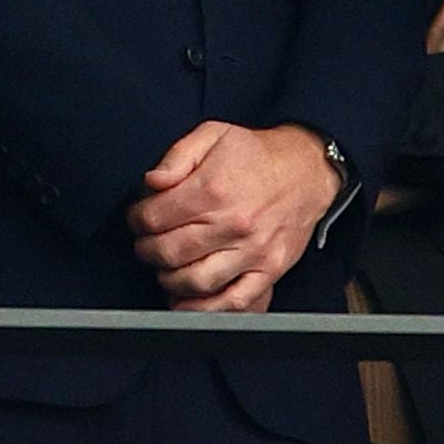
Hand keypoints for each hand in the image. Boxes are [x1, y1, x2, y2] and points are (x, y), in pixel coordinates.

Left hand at [127, 121, 339, 312]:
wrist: (307, 169)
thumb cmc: (257, 154)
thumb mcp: (214, 134)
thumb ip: (177, 156)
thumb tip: (151, 183)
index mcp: (214, 189)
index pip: (154, 218)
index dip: (136, 219)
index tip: (138, 217)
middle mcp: (233, 223)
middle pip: (168, 253)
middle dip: (147, 249)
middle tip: (148, 242)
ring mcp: (252, 251)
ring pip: (194, 282)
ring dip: (168, 278)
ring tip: (167, 266)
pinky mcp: (269, 270)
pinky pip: (233, 302)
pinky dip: (204, 308)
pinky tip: (188, 298)